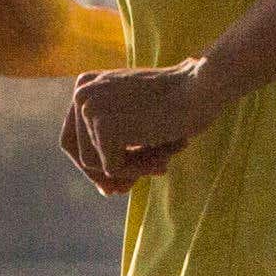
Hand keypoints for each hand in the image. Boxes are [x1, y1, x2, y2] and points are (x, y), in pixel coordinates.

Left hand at [61, 60, 226, 191]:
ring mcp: (90, 110)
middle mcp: (81, 94)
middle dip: (106, 175)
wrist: (201, 87)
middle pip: (80, 154)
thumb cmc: (180, 102)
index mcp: (86, 85)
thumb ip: (118, 146)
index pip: (74, 137)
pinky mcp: (104, 128)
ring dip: (132, 169)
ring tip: (164, 159)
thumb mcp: (139, 121)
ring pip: (97, 165)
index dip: (91, 166)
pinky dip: (139, 170)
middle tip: (128, 189)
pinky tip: (164, 156)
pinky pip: (113, 169)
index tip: (112, 185)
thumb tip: (105, 190)